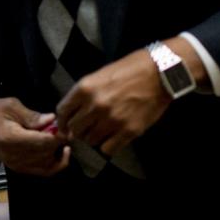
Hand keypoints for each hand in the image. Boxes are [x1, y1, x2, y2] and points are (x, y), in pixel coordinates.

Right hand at [0, 98, 69, 176]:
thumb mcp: (11, 106)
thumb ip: (32, 116)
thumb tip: (52, 120)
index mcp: (10, 138)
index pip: (42, 142)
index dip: (58, 136)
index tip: (67, 128)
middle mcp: (13, 155)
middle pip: (46, 153)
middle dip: (59, 142)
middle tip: (66, 130)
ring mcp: (15, 164)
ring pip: (46, 164)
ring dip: (57, 152)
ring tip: (60, 138)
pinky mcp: (17, 168)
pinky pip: (42, 171)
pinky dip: (55, 164)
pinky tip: (60, 153)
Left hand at [56, 46, 173, 156]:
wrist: (158, 73)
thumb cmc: (127, 70)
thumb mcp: (98, 76)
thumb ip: (83, 95)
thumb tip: (72, 113)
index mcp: (84, 89)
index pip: (62, 112)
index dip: (62, 121)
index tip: (65, 126)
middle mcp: (95, 106)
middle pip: (75, 129)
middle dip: (78, 130)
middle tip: (86, 129)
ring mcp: (112, 120)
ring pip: (90, 140)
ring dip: (93, 138)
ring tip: (101, 132)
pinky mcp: (128, 131)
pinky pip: (108, 149)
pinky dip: (108, 146)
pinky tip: (113, 138)